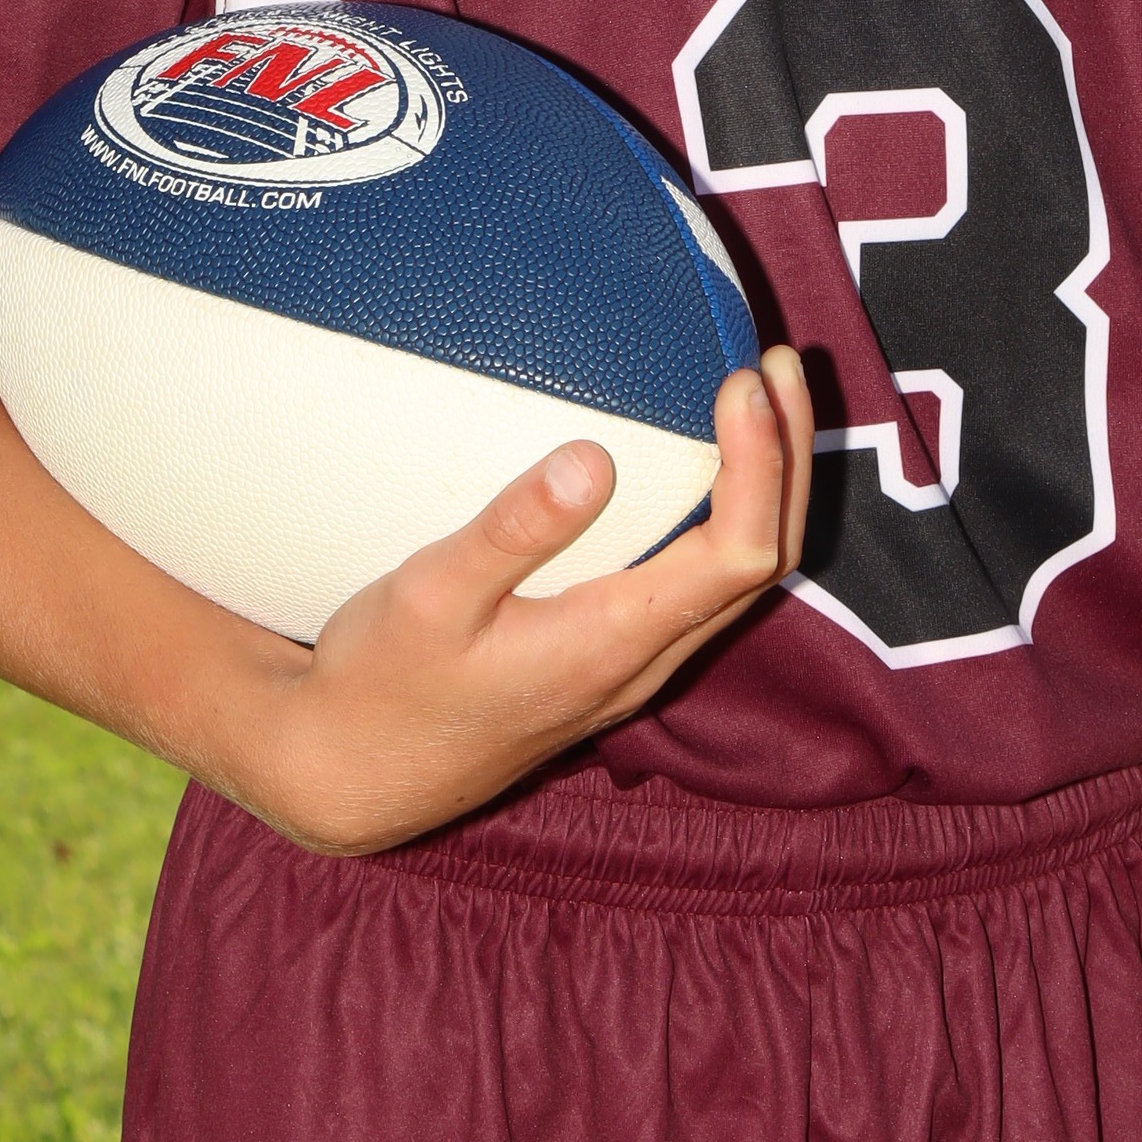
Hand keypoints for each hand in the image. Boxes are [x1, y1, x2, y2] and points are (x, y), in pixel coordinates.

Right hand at [233, 348, 812, 857]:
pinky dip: (725, 517)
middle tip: (778, 364)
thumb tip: (592, 458)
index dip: (761, 465)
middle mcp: (642, 662)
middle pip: (764, 563)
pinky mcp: (611, 663)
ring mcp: (633, 668)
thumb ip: (512, 531)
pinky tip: (701, 471)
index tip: (743, 382)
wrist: (354, 776)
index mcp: (611, 644)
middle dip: (787, 459)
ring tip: (761, 401)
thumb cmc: (383, 685)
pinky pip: (703, 588)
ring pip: (740, 581)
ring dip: (766, 488)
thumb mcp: (428, 597)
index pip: (736, 555)